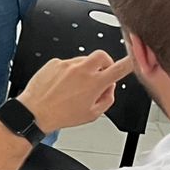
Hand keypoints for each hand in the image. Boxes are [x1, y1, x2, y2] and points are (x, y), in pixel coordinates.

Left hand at [17, 51, 134, 132]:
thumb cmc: (61, 115)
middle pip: (102, 55)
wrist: (35, 111)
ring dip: (84, 70)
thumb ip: (107, 99)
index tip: (134, 59)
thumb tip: (110, 88)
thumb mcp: (92, 114)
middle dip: (106, 62)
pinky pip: (67, 64)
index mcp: (94, 83)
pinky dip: (68, 72)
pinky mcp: (54, 62)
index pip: (120, 68)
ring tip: (74, 87)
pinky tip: (62, 85)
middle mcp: (82, 70)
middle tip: (101, 73)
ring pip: (83, 60)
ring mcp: (67, 64)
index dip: (130, 62)